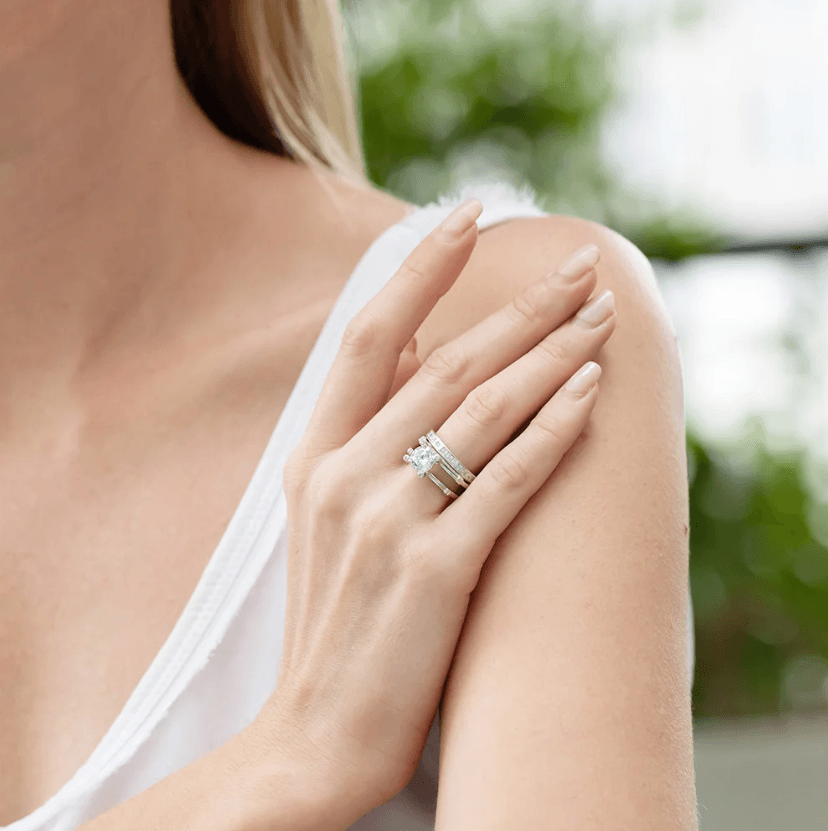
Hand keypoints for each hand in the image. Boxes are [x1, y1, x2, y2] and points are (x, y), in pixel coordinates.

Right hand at [253, 199, 616, 820]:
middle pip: (447, 363)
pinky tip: (592, 391)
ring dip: (552, 356)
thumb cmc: (334, 621)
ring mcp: (390, 523)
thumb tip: (419, 351)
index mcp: (312, 457)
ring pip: (486, 411)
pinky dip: (555, 430)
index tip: (468, 214)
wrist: (314, 732)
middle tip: (578, 265)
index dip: (419, 269)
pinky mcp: (438, 572)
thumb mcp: (324, 518)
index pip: (368, 336)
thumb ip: (364, 432)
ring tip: (601, 316)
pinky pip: (509, 479)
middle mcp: (346, 477)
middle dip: (521, 307)